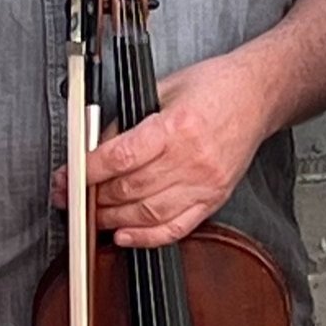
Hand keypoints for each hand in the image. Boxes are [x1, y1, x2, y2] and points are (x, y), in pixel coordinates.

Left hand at [53, 51, 274, 247]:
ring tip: (94, 215)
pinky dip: (147, 238)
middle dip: (94, 197)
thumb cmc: (214, 87)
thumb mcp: (163, 89)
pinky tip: (126, 236)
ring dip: (114, 219)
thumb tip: (95, 149)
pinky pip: (176, 227)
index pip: (122, 157)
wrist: (257, 95)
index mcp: (177, 126)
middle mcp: (192, 159)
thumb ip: (128, 121)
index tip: (68, 177)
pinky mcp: (215, 198)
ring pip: (149, 213)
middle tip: (72, 197)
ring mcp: (205, 183)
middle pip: (131, 189)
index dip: (88, 171)